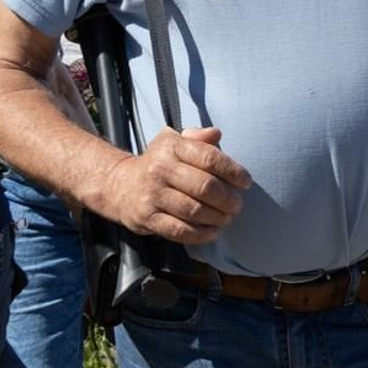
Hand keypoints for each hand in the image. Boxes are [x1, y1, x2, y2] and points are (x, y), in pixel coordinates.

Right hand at [101, 126, 251, 244]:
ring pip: (194, 211)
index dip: (233, 171)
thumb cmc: (159, 162)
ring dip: (218, 217)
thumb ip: (198, 137)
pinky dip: (202, 234)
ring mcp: (152, 195)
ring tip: (227, 217)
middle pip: (205, 187)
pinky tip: (213, 231)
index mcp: (171, 146)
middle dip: (228, 198)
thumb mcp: (175, 142)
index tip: (246, 181)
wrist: (120, 186)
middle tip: (238, 204)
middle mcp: (160, 169)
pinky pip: (180, 231)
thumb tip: (217, 133)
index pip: (209, 158)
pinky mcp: (147, 218)